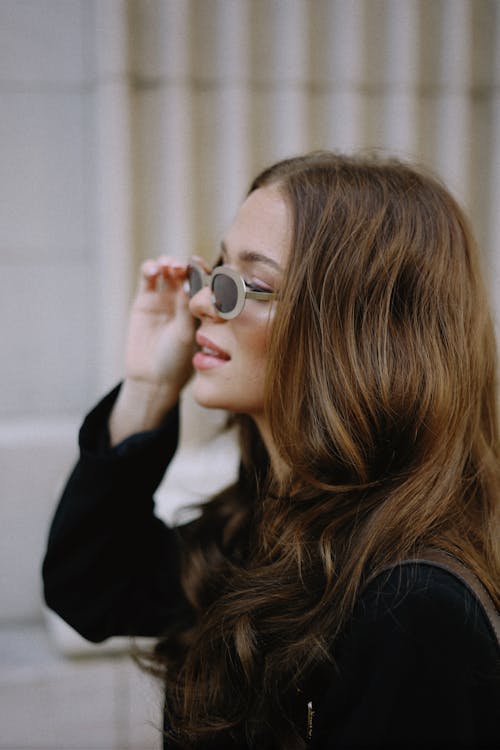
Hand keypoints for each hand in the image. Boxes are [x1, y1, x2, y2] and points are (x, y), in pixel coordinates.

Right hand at [109, 256, 197, 442]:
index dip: (204, 270)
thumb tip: (189, 282)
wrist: (152, 378)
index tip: (203, 266)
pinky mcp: (145, 300)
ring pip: (168, 271)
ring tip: (169, 267)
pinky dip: (150, 269)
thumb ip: (187, 309)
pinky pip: (148, 278)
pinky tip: (154, 270)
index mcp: (202, 307)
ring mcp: (165, 298)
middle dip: (186, 266)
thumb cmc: (176, 361)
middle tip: (184, 266)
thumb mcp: (186, 335)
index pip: (205, 282)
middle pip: (186, 272)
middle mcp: (185, 300)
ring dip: (169, 263)